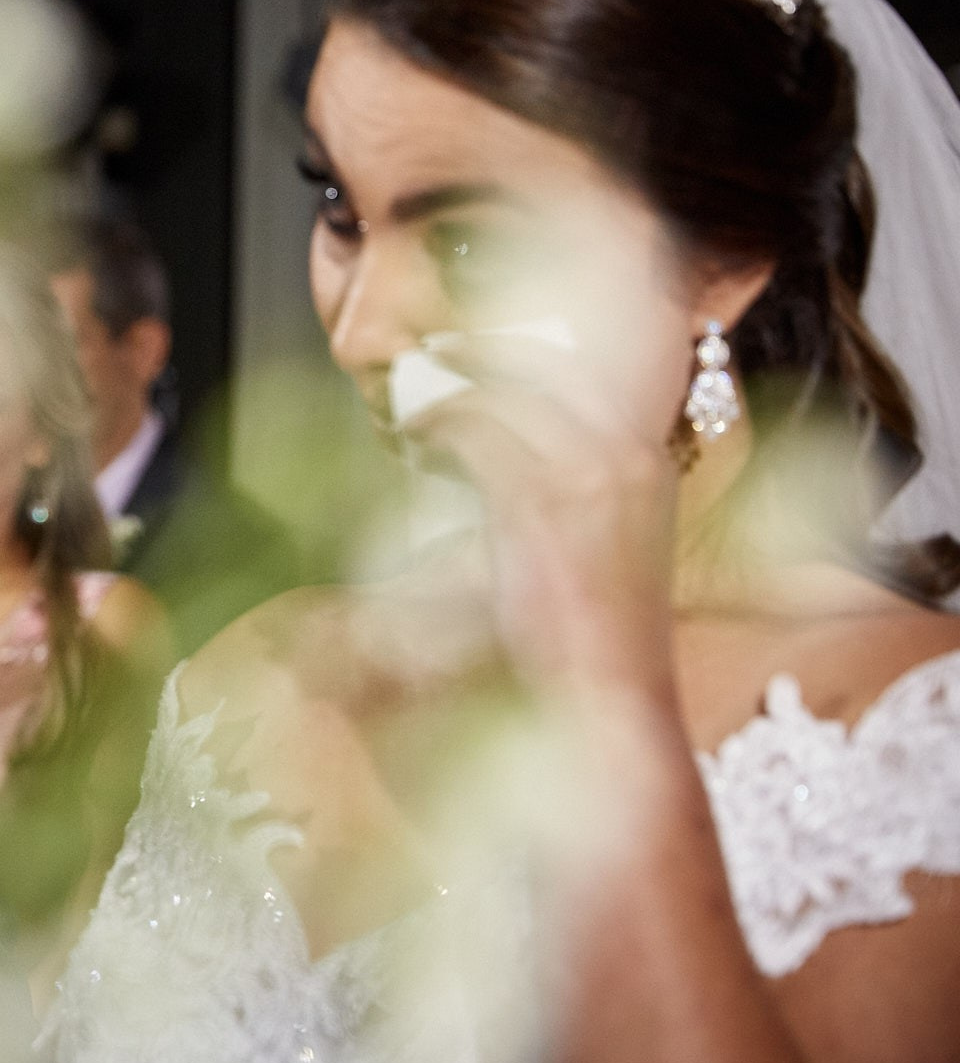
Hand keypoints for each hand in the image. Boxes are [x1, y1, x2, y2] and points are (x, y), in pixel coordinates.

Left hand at [400, 332, 682, 700]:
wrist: (611, 707)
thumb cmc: (597, 645)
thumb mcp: (600, 552)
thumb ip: (568, 499)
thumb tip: (504, 464)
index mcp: (650, 463)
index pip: (585, 374)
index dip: (524, 357)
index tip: (474, 355)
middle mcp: (628, 454)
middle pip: (545, 367)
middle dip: (484, 355)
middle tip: (432, 356)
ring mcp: (589, 472)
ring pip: (502, 394)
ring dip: (450, 394)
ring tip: (412, 410)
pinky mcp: (539, 498)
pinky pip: (471, 430)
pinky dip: (435, 427)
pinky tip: (414, 440)